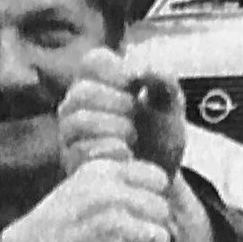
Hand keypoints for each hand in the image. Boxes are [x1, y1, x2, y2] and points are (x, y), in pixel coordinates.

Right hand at [0, 158, 172, 241]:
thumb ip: (117, 181)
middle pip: (162, 210)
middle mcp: (110, 193)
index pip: (158, 179)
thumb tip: (163, 185)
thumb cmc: (54, 230)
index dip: (151, 200)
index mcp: (103, 171)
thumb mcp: (80, 189)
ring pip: (160, 238)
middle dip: (152, 228)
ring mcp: (113, 224)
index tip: (134, 217)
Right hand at [59, 49, 186, 176]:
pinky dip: (109, 150)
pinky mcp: (72, 162)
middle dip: (116, 102)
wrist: (159, 179)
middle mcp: (78, 105)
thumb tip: (141, 69)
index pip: (92, 61)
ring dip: (112, 126)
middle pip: (82, 92)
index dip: (115, 70)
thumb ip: (164, 81)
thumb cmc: (161, 137)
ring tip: (132, 135)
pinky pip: (81, 151)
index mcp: (98, 82)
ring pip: (78, 121)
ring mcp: (71, 134)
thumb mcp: (171, 106)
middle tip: (136, 113)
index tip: (136, 85)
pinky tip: (126, 154)